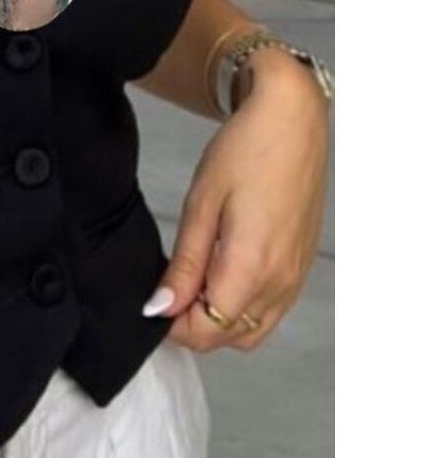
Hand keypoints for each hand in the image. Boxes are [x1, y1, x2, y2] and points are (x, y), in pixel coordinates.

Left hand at [156, 54, 330, 352]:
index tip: (154, 302)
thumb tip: (161, 307)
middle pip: (229, 338)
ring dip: (219, 322)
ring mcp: (296, 276)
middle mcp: (280, 281)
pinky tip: (222, 277)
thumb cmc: (246, 151)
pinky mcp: (302, 266)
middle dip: (193, 327)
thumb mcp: (201, 204)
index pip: (206, 330)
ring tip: (193, 284)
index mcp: (252, 266)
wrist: (292, 120)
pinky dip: (244, 310)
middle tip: (169, 291)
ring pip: (253, 332)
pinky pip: (272, 311)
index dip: (173, 325)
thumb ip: (185, 264)